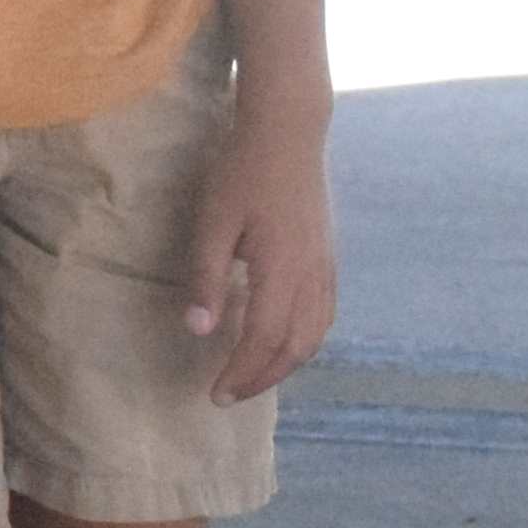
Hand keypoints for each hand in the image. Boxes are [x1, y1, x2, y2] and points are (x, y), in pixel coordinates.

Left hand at [182, 95, 338, 404]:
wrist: (288, 133)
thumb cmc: (243, 172)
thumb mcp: (212, 222)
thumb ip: (207, 277)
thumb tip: (199, 331)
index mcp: (282, 270)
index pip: (264, 339)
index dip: (241, 372)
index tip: (215, 393)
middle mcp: (311, 275)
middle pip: (294, 347)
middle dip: (262, 377)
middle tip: (229, 394)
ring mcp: (325, 266)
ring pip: (315, 334)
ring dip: (285, 364)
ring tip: (253, 376)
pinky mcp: (328, 257)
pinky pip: (324, 314)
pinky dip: (305, 341)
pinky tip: (284, 342)